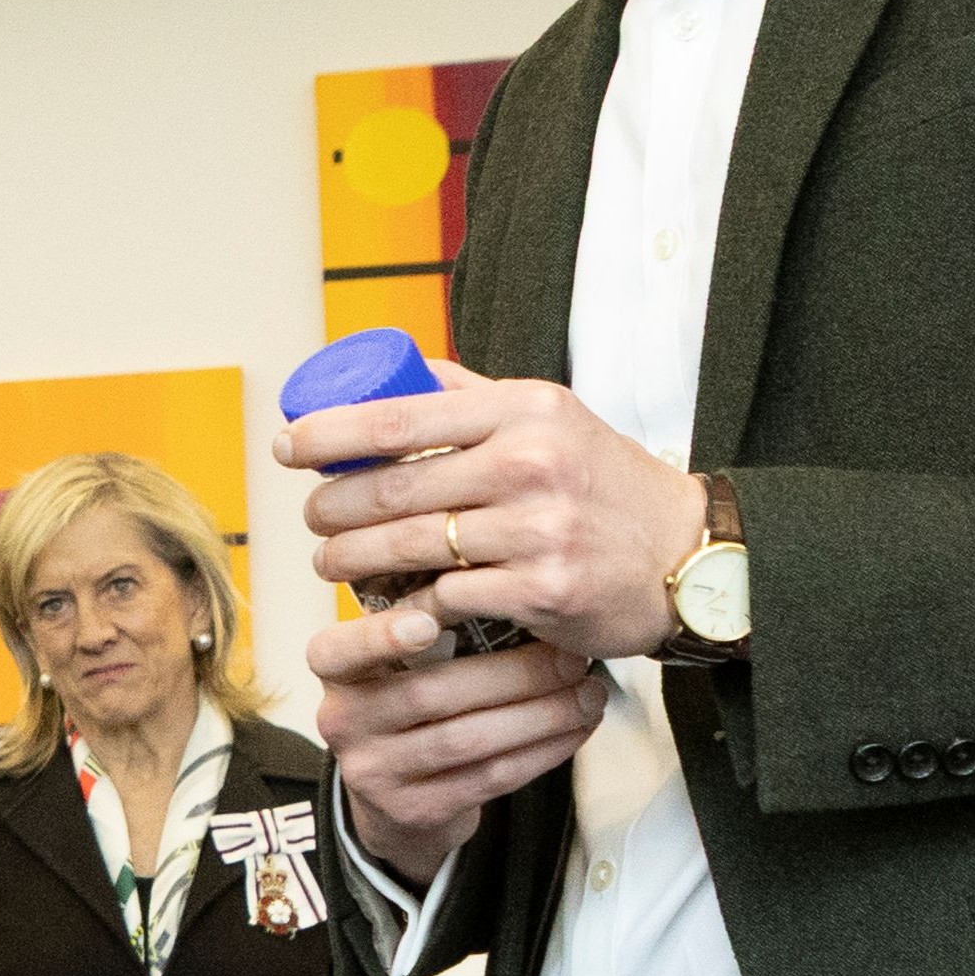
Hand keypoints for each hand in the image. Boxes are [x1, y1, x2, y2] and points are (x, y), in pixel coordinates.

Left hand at [275, 360, 710, 660]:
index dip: (327, 433)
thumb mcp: (552, 419)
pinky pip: (444, 599)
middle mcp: (531, 463)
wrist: (687, 554)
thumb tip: (397, 371)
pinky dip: (409, 605)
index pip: (398, 417)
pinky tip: (391, 604)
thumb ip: (476, 397)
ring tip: (330, 561)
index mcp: (525, 410)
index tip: (288, 445)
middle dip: (330, 508)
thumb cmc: (603, 483)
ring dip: (350, 559)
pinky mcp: (540, 589)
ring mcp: (537, 529)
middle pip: (390, 489)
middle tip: (311, 517)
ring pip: (406, 547)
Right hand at [306, 603, 612, 879]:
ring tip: (588, 694)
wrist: (395, 800)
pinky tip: (574, 730)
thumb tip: (515, 589)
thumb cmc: (413, 706)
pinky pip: (488, 778)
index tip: (426, 620)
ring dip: (541, 715)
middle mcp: (343, 722)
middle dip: (514, 675)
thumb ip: (430, 629)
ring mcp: (374, 772)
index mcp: (336, 672)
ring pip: (467, 740)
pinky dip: (541, 752)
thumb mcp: (398, 664)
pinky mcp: (415, 810)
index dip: (380, 637)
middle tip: (571, 658)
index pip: (338, 651)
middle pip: (431, 695)